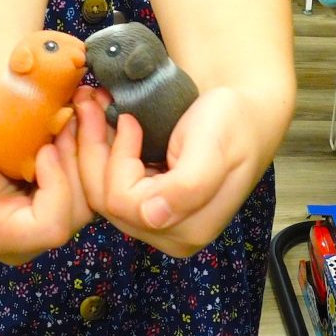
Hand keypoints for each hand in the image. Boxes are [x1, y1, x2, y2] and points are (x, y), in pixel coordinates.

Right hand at [0, 100, 92, 264]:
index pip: (49, 228)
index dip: (56, 186)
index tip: (45, 148)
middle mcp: (27, 238)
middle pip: (77, 214)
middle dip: (76, 164)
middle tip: (67, 121)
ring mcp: (51, 220)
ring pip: (92, 198)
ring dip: (87, 154)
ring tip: (73, 117)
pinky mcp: (67, 202)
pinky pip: (94, 185)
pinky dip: (91, 152)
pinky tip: (80, 123)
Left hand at [75, 86, 270, 256]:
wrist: (246, 112)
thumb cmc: (234, 123)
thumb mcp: (214, 148)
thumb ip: (189, 186)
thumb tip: (155, 218)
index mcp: (188, 228)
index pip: (123, 201)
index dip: (118, 157)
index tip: (129, 119)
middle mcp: (170, 234)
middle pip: (106, 200)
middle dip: (92, 148)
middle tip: (89, 101)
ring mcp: (156, 222)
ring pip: (100, 192)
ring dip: (91, 147)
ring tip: (92, 106)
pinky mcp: (147, 205)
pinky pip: (108, 184)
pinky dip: (101, 152)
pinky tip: (102, 122)